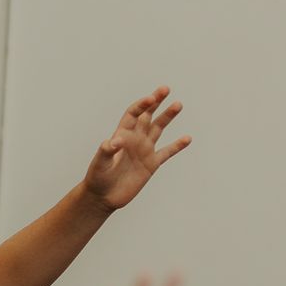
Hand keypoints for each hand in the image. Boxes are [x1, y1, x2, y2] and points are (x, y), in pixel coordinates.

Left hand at [83, 86, 190, 212]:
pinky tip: (187, 138)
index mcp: (121, 135)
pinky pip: (167, 152)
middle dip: (155, 102)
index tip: (151, 98)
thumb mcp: (100, 163)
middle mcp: (134, 139)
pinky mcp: (151, 164)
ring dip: (167, 117)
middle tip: (165, 89)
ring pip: (158, 129)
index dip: (141, 105)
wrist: (103, 197)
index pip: (133, 114)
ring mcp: (144, 151)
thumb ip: (107, 151)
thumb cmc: (97, 178)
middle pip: (147, 116)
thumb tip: (116, 141)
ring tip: (178, 104)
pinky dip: (177, 146)